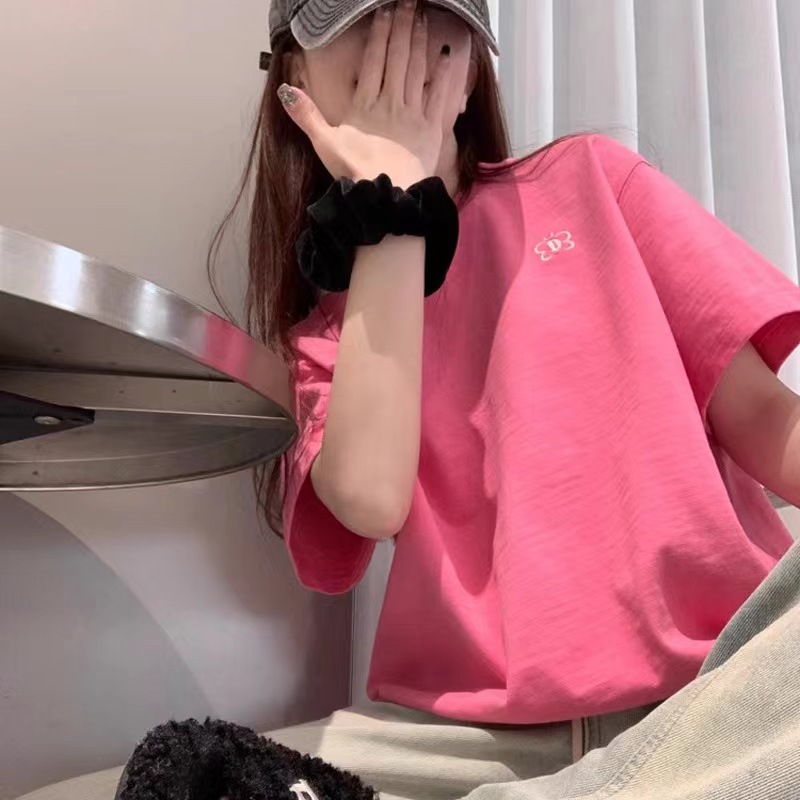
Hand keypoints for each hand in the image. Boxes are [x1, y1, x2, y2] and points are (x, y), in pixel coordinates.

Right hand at [278, 0, 457, 188]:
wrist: (388, 194)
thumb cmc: (357, 172)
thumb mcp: (325, 144)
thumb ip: (307, 115)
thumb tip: (286, 92)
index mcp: (365, 104)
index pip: (374, 60)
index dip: (380, 34)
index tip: (385, 12)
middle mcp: (390, 102)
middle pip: (397, 57)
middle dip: (403, 27)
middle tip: (410, 3)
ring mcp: (412, 113)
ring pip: (416, 69)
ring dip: (420, 42)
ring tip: (423, 19)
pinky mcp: (430, 128)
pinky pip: (437, 95)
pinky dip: (441, 74)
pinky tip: (445, 56)